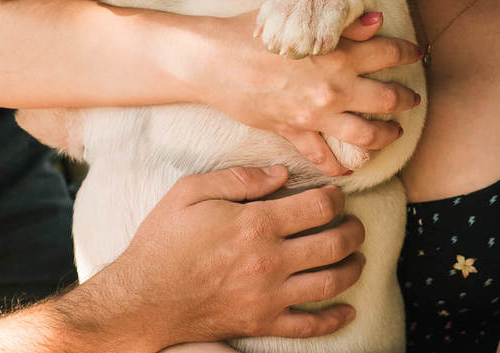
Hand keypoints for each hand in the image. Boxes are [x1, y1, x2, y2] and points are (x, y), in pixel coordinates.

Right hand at [90, 166, 365, 348]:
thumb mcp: (190, 192)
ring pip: (332, 283)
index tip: (335, 195)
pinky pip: (309, 326)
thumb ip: (238, 178)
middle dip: (354, 229)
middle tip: (354, 223)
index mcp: (256, 223)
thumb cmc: (162, 241)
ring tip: (358, 257)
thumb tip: (280, 173)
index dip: (336, 197)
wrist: (141, 298)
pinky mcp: (261, 323)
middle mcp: (270, 261)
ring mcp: (269, 296)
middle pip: (335, 243)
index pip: (319, 207)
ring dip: (354, 268)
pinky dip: (335, 320)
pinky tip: (349, 311)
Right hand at [182, 11, 421, 175]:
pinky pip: (324, 157)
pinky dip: (340, 166)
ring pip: (366, 135)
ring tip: (392, 133)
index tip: (415, 52)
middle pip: (387, 99)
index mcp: (337, 53)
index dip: (407, 52)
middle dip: (406, 100)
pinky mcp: (295, 132)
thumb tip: (377, 22)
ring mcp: (315, 114)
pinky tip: (350, 169)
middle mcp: (334, 87)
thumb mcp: (296, 16)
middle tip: (412, 99)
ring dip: (385, 136)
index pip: (388, 53)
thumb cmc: (250, 31)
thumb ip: (341, 23)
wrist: (212, 61)